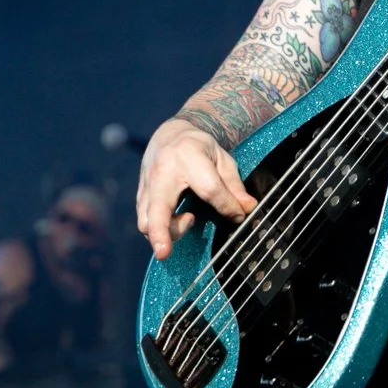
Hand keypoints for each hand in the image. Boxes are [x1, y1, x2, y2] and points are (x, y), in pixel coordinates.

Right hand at [136, 118, 257, 259]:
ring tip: (189, 219)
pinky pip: (144, 219)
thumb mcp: (222, 158)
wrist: (169, 134)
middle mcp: (163, 171)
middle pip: (158, 208)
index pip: (209, 189)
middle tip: (164, 253)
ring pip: (146, 220)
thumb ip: (234, 185)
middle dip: (161, 232)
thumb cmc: (200, 147)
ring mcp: (147, 184)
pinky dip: (159, 229)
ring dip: (166, 232)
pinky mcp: (140, 195)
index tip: (238, 215)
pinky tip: (177, 222)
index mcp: (188, 156)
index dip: (226, 206)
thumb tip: (247, 208)